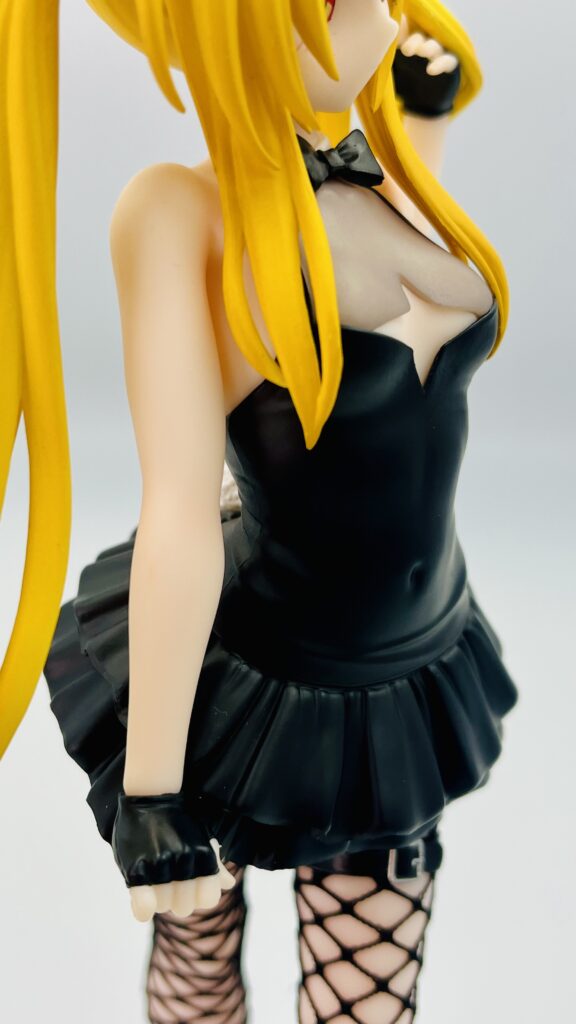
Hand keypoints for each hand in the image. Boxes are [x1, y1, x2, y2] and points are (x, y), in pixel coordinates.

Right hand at [111, 792, 236, 922]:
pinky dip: (144, 909)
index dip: (197, 896)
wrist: (150, 794)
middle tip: (167, 880)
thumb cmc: (179, 819)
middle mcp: (185, 861)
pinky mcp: (137, 868)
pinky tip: (143, 905)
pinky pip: (145, 905)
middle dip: (176, 898)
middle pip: (184, 908)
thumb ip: (214, 863)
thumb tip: (229, 885)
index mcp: (204, 856)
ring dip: (158, 897)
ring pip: (163, 907)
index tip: (188, 885)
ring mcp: (161, 865)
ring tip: (153, 878)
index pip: (209, 899)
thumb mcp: (202, 835)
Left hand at [393, 13, 460, 117]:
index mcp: (411, 46)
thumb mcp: (394, 74)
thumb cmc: (406, 86)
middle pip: (422, 38)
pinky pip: (449, 60)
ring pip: (436, 47)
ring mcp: (439, 54)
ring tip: (422, 52)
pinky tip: (431, 70)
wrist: (421, 106)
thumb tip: (375, 54)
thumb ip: (387, 63)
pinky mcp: (451, 66)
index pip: (409, 34)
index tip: (400, 47)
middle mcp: (425, 47)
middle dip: (416, 42)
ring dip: (429, 48)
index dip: (404, 36)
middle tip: (408, 50)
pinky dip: (440, 64)